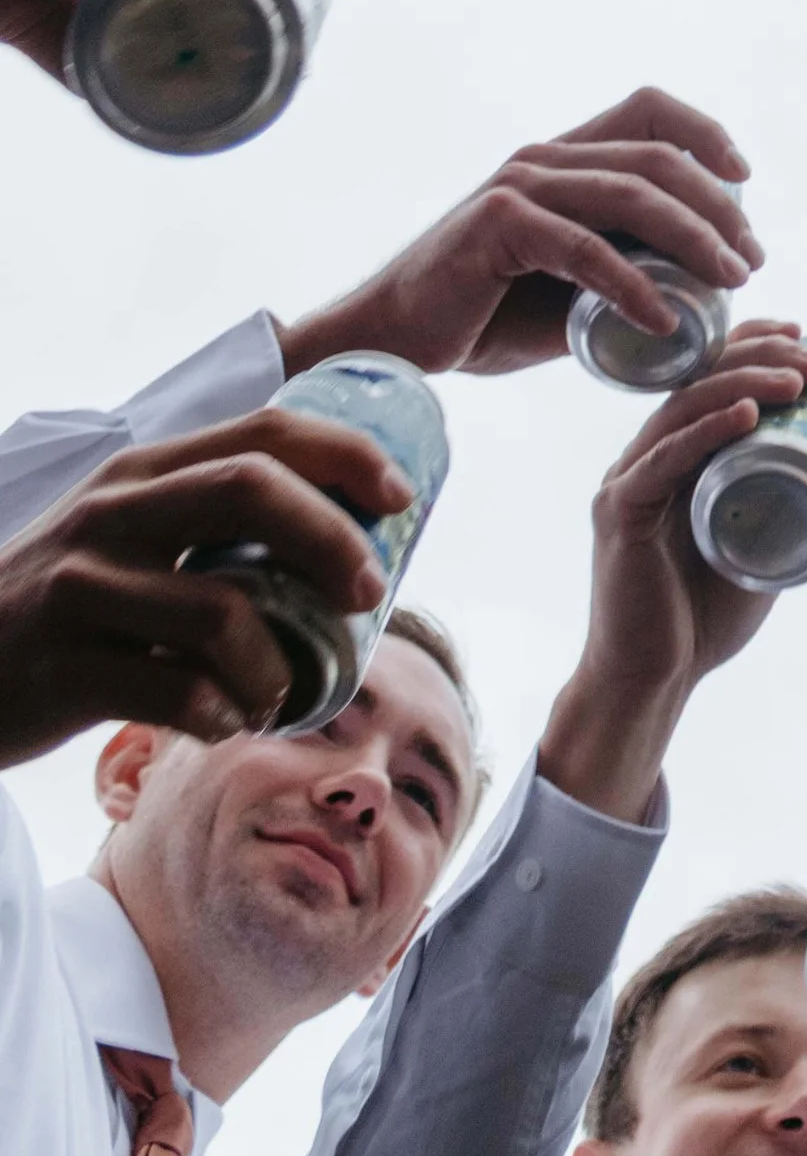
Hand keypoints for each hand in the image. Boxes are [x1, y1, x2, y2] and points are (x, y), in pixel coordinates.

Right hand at [0, 408, 406, 762]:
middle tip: (370, 592)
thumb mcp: (121, 536)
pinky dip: (221, 712)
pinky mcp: (62, 669)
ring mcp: (82, 589)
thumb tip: (339, 538)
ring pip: (222, 608)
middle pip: (251, 492)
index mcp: (140, 474)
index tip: (401, 496)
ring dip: (278, 661)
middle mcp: (112, 514)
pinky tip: (224, 721)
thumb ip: (201, 520)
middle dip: (332, 539)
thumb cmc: (55, 608)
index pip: (261, 434)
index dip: (344, 456)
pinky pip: (174, 691)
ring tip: (279, 691)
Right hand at [277, 88, 761, 380]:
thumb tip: (704, 291)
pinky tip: (665, 321)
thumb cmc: (483, 316)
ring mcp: (518, 185)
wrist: (391, 342)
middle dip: (717, 206)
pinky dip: (634, 286)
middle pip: (655, 157)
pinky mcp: (497, 226)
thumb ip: (624, 272)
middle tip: (751, 258)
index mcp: (562, 159)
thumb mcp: (569, 289)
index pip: (646, 110)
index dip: (703, 133)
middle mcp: (543, 158)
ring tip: (730, 281)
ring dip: (693, 239)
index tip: (745, 181)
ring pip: (629, 195)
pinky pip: (583, 249)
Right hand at [536, 324, 806, 823]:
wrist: (654, 680)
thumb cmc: (706, 616)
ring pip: (683, 410)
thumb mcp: (782, 548)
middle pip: (698, 384)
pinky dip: (705, 431)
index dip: (751, 345)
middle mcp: (647, 458)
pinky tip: (744, 415)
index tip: (802, 334)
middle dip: (758, 358)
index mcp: (676, 457)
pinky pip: (663, 459)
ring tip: (795, 381)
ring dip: (741, 384)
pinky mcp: (620, 513)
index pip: (709, 380)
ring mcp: (628, 482)